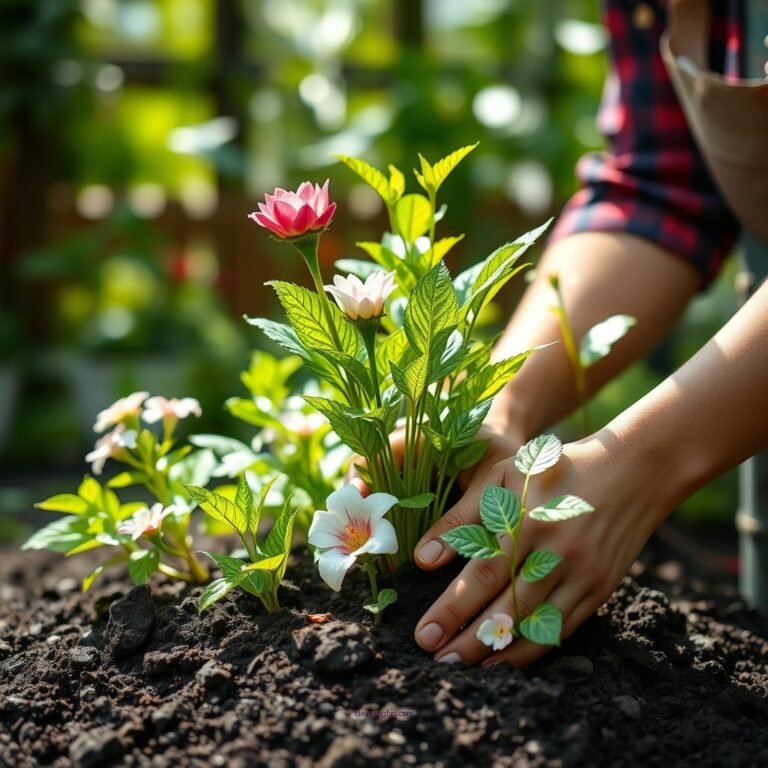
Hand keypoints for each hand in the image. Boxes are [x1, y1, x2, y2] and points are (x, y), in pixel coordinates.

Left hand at [413, 430, 662, 666]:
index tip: (424, 635)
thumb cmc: (554, 470)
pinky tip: (506, 659)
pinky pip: (563, 629)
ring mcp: (582, 575)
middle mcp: (556, 554)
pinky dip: (534, 649)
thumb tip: (423, 559)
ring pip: (536, 628)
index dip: (451, 610)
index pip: (481, 576)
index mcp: (528, 522)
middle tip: (437, 660)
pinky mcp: (600, 589)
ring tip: (465, 669)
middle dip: (469, 642)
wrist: (631, 472)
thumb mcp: (504, 475)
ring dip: (499, 654)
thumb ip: (462, 516)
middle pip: (507, 610)